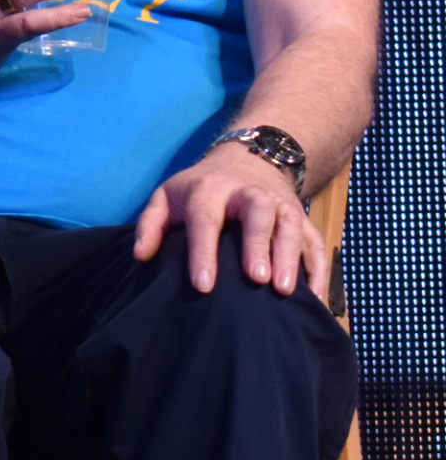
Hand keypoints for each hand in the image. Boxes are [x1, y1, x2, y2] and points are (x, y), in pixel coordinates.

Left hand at [134, 145, 327, 300]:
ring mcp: (280, 204)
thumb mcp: (167, 196)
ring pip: (290, 224)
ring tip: (285, 292)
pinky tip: (313, 300)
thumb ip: (151, 224)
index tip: (204, 285)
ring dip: (290, 256)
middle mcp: (248, 192)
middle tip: (258, 280)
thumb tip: (141, 256)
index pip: (205, 218)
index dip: (204, 251)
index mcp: (210, 189)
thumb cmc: (200, 189)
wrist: (247, 158)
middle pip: (258, 212)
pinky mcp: (302, 218)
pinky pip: (315, 242)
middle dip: (258, 244)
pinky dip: (317, 269)